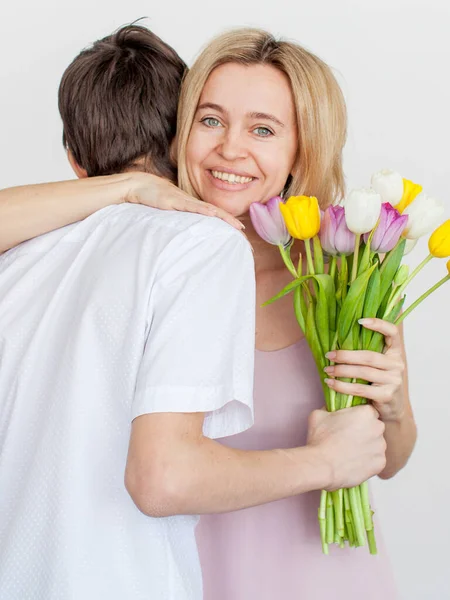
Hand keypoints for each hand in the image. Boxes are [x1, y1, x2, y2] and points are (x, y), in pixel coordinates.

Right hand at [126, 172, 243, 230]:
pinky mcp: (174, 201)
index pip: (217, 217)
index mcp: (194, 207)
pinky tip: (214, 215)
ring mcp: (185, 201)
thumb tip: (189, 235)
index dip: (230, 226)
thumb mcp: (171, 213)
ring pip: (210, 211)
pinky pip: (192, 206)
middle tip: (247, 242)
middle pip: (219, 215)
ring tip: (239, 229)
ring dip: (225, 219)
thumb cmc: (154, 199)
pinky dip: (204, 211)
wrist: (140, 185)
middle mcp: (193, 203)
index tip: (242, 239)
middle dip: (234, 227)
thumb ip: (181, 221)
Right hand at [307, 405, 386, 489]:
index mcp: (366, 413)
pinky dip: (368, 461)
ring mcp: (381, 447)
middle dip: (365, 431)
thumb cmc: (320, 440)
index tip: (350, 423)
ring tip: (350, 452)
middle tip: (349, 438)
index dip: (359, 417)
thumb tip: (332, 408)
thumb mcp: (319, 414)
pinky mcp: (380, 463)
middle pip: (375, 427)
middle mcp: (378, 428)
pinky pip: (376, 459)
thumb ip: (331, 408)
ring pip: (376, 444)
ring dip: (367, 446)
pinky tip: (354, 461)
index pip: (368, 411)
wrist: (322, 466)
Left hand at [324, 318, 406, 422]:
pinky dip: (342, 386)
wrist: (390, 409)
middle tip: (329, 355)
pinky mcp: (386, 395)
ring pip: (363, 372)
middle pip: (369, 356)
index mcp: (395, 352)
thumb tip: (337, 338)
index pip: (392, 333)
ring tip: (327, 371)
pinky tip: (331, 383)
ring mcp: (393, 380)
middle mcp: (397, 364)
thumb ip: (367, 351)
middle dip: (345, 355)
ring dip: (341, 371)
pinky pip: (360, 389)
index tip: (360, 320)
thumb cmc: (377, 382)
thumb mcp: (377, 365)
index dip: (379, 324)